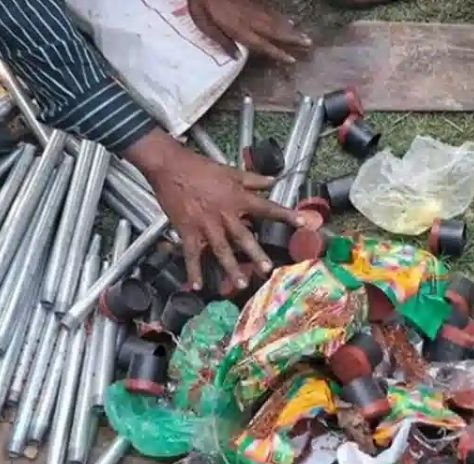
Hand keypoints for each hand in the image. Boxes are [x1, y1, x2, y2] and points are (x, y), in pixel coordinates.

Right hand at [124, 130, 300, 289]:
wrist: (170, 167)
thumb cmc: (200, 168)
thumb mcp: (230, 171)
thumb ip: (253, 179)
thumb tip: (273, 181)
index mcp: (237, 198)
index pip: (266, 208)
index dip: (286, 215)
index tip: (303, 223)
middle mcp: (224, 214)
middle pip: (243, 237)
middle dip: (256, 254)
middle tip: (267, 269)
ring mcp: (205, 224)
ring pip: (221, 250)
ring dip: (231, 268)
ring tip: (240, 283)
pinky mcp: (188, 231)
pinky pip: (191, 254)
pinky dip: (193, 271)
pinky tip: (197, 286)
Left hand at [187, 0, 310, 63]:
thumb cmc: (201, 2)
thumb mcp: (204, 24)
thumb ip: (221, 41)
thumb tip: (236, 57)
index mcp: (238, 28)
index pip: (262, 44)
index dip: (277, 53)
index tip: (291, 59)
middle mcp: (250, 19)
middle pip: (275, 31)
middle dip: (293, 39)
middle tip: (309, 44)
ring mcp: (253, 7)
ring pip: (276, 20)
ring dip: (291, 29)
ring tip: (304, 36)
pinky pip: (271, 10)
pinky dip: (282, 17)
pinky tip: (289, 20)